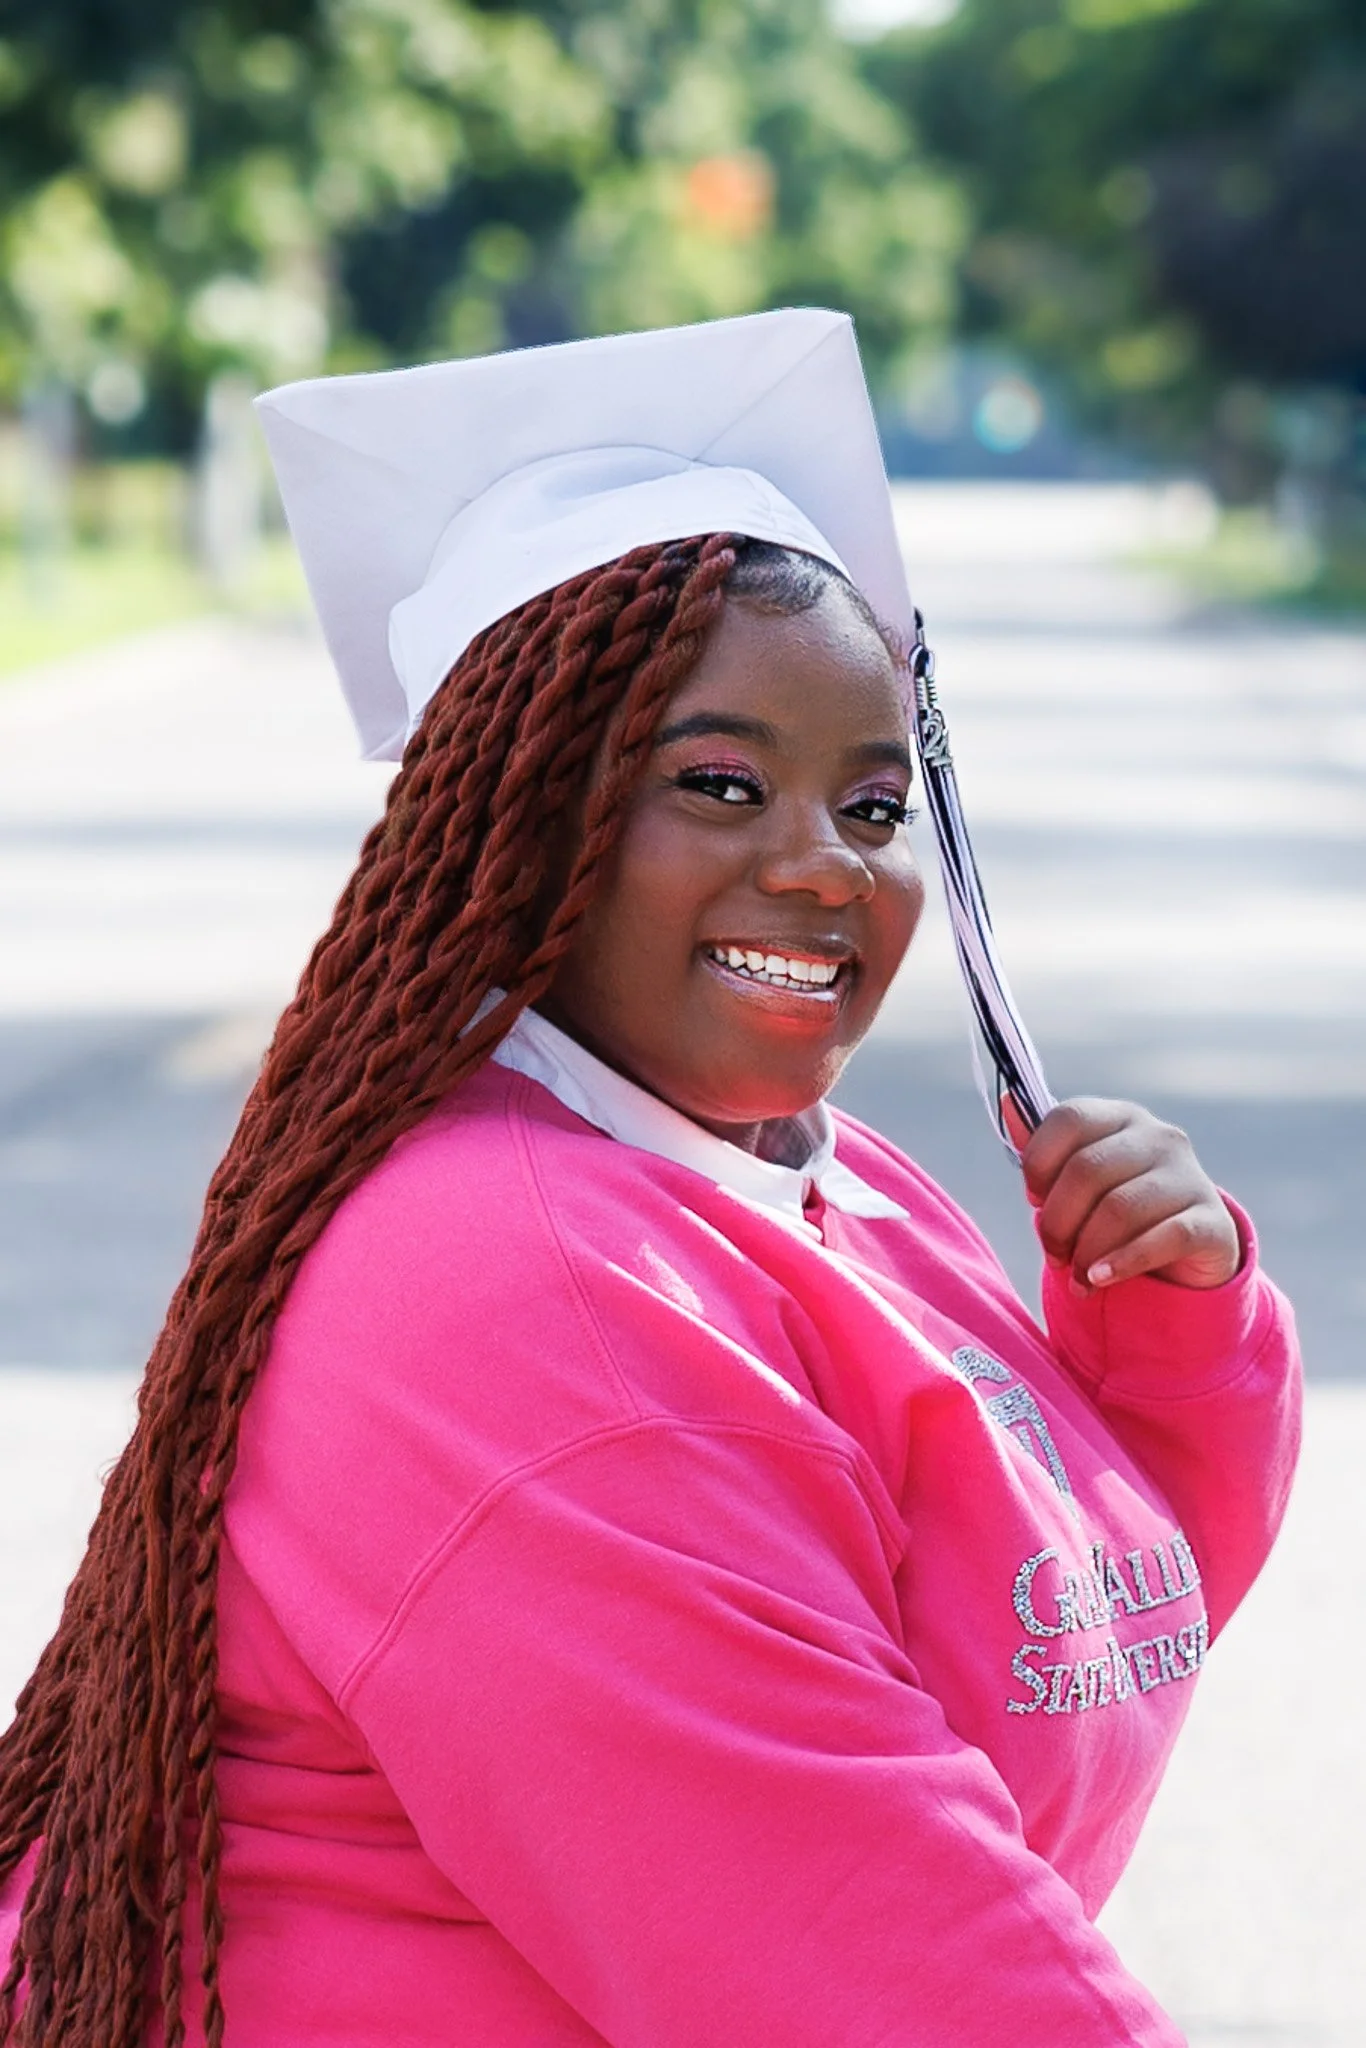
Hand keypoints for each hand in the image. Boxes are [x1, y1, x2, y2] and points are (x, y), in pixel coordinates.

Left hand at [1003, 1095, 1241, 1292]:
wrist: (1186, 1253)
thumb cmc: (1116, 1210)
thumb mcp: (1077, 1181)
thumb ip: (1044, 1150)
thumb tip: (1007, 1102)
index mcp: (1120, 1117)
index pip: (1068, 1119)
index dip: (1038, 1163)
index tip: (1034, 1200)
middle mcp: (1159, 1137)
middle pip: (1087, 1171)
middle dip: (1058, 1222)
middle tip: (1053, 1256)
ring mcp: (1190, 1176)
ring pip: (1120, 1209)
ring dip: (1086, 1252)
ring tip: (1076, 1279)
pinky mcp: (1213, 1221)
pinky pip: (1163, 1238)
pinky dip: (1123, 1263)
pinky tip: (1101, 1280)